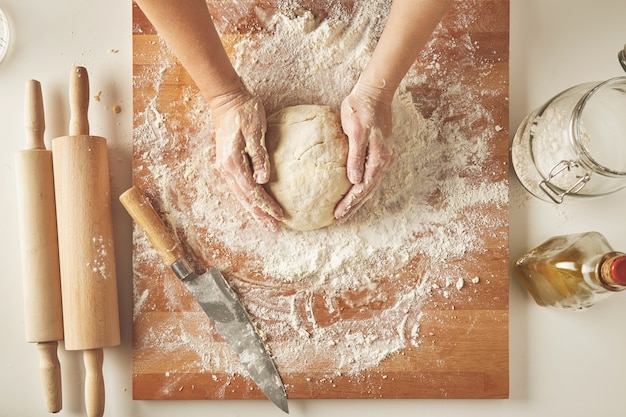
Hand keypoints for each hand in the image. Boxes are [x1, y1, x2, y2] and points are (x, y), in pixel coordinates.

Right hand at [210, 85, 282, 229]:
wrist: (227, 99)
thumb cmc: (243, 111)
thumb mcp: (255, 131)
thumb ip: (259, 156)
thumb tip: (263, 180)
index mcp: (232, 162)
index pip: (252, 191)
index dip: (266, 205)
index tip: (280, 215)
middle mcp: (226, 168)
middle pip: (244, 198)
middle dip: (259, 214)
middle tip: (274, 228)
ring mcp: (225, 166)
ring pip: (240, 195)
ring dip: (254, 209)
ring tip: (266, 221)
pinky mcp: (228, 163)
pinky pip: (239, 186)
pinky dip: (248, 198)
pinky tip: (256, 203)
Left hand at [334, 80, 394, 223]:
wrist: (374, 93)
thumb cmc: (361, 109)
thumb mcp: (355, 130)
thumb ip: (355, 155)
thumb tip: (354, 180)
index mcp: (378, 158)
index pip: (362, 188)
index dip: (350, 203)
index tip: (337, 215)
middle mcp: (384, 161)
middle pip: (368, 191)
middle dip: (353, 206)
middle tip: (339, 219)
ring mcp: (384, 158)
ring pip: (371, 185)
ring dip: (358, 200)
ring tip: (345, 211)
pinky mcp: (380, 153)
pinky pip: (371, 176)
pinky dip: (362, 188)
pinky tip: (354, 190)